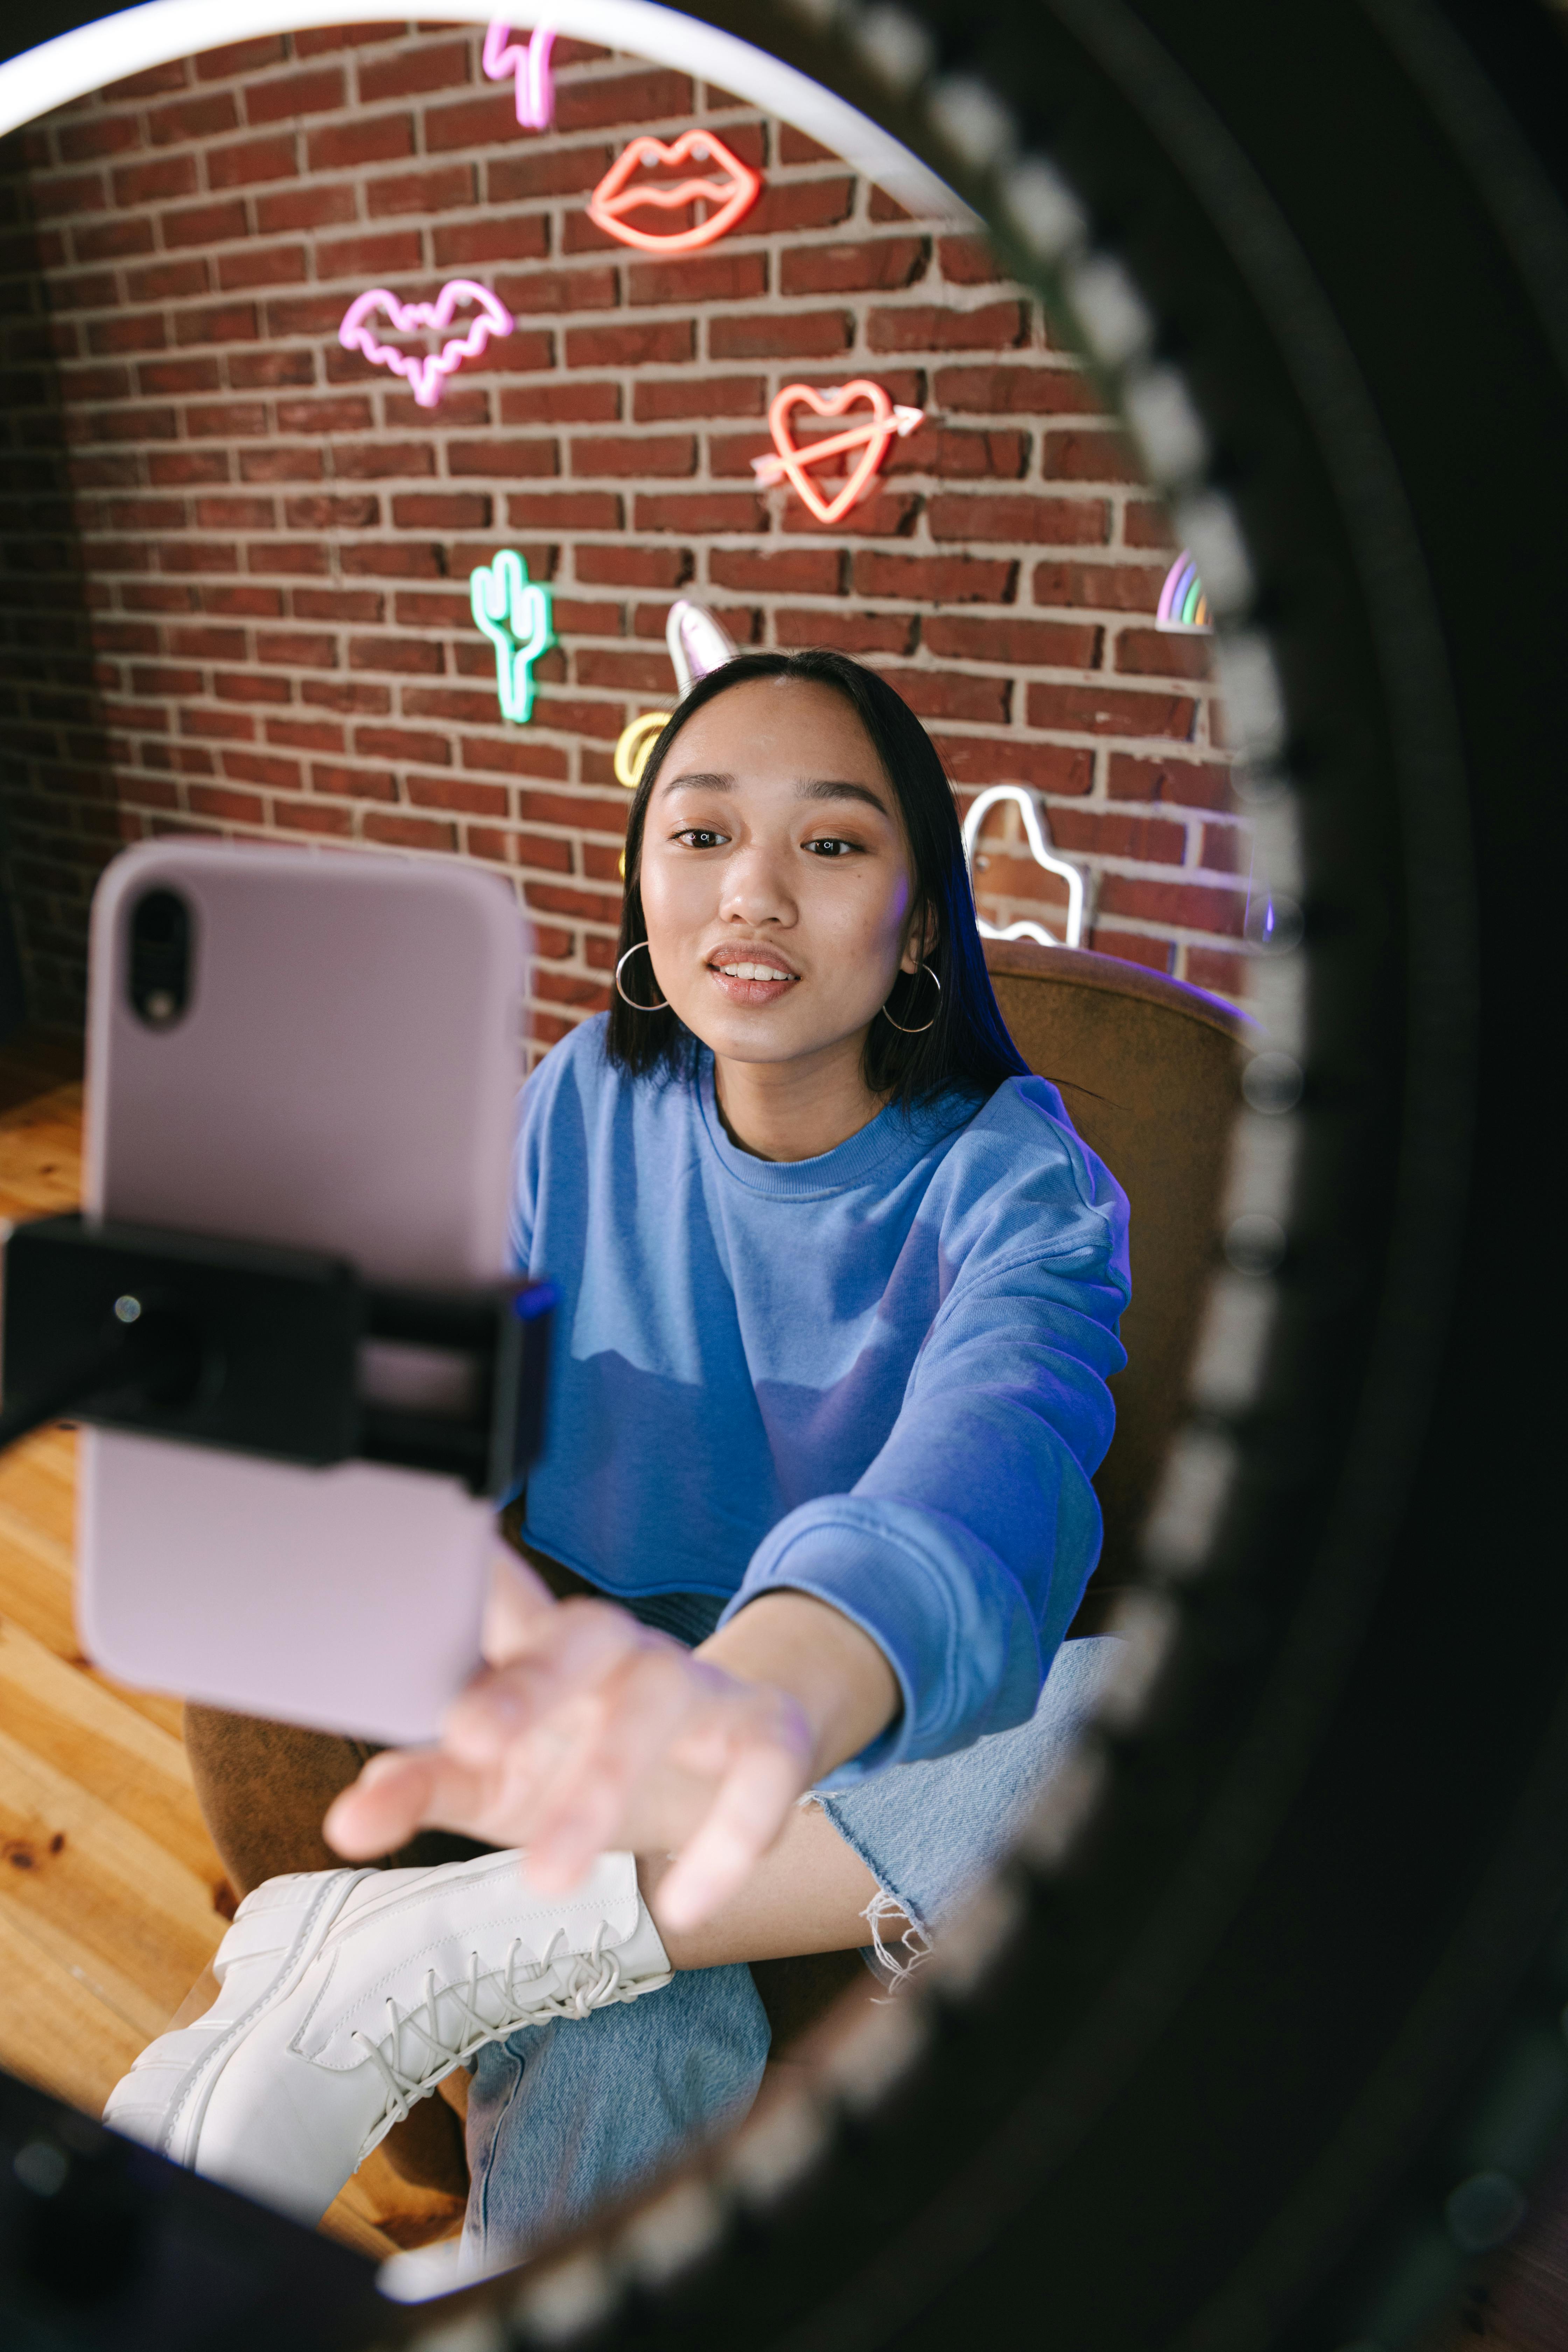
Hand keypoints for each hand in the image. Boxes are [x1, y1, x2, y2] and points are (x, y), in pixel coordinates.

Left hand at [324, 1550, 821, 1930]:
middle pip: (581, 1634)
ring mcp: (696, 1685)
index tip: (421, 1550)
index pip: (496, 1589)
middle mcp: (618, 1652)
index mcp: (538, 1647)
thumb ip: (424, 1789)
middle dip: (528, 1682)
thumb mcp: (493, 1784)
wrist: (720, 1765)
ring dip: (604, 1784)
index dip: (461, 1567)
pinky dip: (727, 1837)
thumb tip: (347, 1823)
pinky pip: (759, 1771)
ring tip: (548, 1878)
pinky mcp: (763, 1734)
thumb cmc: (577, 1762)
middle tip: (467, 1739)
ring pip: (658, 1699)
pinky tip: (685, 1904)